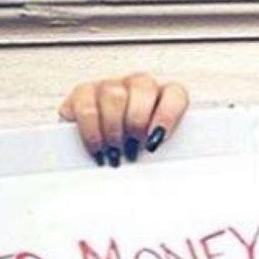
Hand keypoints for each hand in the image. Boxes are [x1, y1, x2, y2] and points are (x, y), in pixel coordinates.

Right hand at [59, 72, 188, 164]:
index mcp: (164, 98)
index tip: (157, 141)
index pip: (174, 93)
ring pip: (113, 94)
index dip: (167, 115)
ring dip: (114, 128)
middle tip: (133, 149)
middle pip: (142, 85)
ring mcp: (110, 87)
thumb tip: (164, 172)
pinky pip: (85, 106)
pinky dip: (91, 132)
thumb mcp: (155, 158)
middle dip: (137, 120)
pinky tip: (98, 151)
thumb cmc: (137, 159)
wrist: (101, 162)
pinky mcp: (83, 94)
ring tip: (115, 155)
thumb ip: (163, 157)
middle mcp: (138, 86)